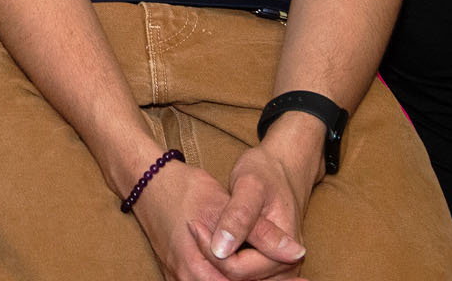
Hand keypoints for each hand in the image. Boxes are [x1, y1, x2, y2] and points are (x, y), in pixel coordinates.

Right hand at [125, 158, 304, 280]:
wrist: (146, 180)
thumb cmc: (183, 189)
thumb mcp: (225, 205)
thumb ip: (260, 232)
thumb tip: (296, 252)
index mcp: (197, 269)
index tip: (305, 278)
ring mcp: (180, 279)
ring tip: (286, 277)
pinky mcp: (180, 274)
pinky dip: (235, 279)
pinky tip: (257, 275)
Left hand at [200, 132, 318, 277]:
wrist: (280, 170)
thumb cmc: (265, 173)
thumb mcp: (250, 187)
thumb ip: (238, 218)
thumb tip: (221, 250)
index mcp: (285, 253)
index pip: (237, 270)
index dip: (211, 251)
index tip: (194, 225)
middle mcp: (286, 269)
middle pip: (238, 280)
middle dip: (213, 258)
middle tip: (194, 228)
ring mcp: (279, 272)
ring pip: (238, 280)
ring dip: (217, 263)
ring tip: (201, 234)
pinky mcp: (270, 268)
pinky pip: (243, 276)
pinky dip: (224, 263)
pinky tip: (213, 243)